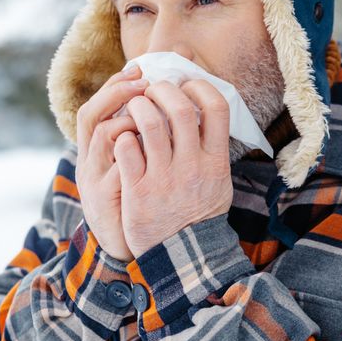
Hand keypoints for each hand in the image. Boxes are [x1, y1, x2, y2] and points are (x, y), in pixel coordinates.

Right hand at [75, 66, 148, 261]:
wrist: (121, 246)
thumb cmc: (131, 202)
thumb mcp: (129, 168)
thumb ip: (139, 140)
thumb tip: (162, 107)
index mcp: (94, 150)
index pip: (97, 107)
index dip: (115, 85)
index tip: (138, 68)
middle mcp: (88, 160)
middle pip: (91, 114)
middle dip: (117, 92)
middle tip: (143, 80)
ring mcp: (93, 177)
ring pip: (103, 134)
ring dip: (129, 116)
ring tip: (152, 109)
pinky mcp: (104, 196)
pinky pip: (118, 165)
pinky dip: (136, 150)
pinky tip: (156, 143)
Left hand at [113, 79, 232, 256]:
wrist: (181, 256)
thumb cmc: (197, 213)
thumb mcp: (218, 182)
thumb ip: (214, 150)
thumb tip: (209, 114)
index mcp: (215, 161)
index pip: (217, 107)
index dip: (200, 86)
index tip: (185, 84)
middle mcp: (192, 166)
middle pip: (180, 109)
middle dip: (163, 90)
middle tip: (152, 90)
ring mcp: (164, 178)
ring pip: (150, 123)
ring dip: (139, 107)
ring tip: (134, 107)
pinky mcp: (138, 190)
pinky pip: (126, 149)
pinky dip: (122, 136)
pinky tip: (123, 138)